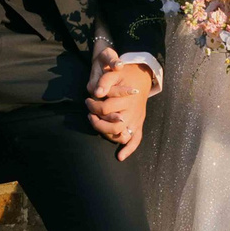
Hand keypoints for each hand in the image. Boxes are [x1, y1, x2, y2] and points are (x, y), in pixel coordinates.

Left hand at [87, 41, 152, 160]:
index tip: (88, 100)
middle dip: (98, 123)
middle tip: (90, 115)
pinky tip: (120, 157)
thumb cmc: (125, 75)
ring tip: (97, 124)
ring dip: (107, 134)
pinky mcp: (139, 124)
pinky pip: (136, 140)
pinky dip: (129, 149)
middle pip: (114, 126)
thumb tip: (97, 93)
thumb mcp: (115, 73)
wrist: (142, 76)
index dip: (93, 106)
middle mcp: (133, 112)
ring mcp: (136, 120)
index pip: (105, 109)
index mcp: (127, 99)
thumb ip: (105, 81)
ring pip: (122, 135)